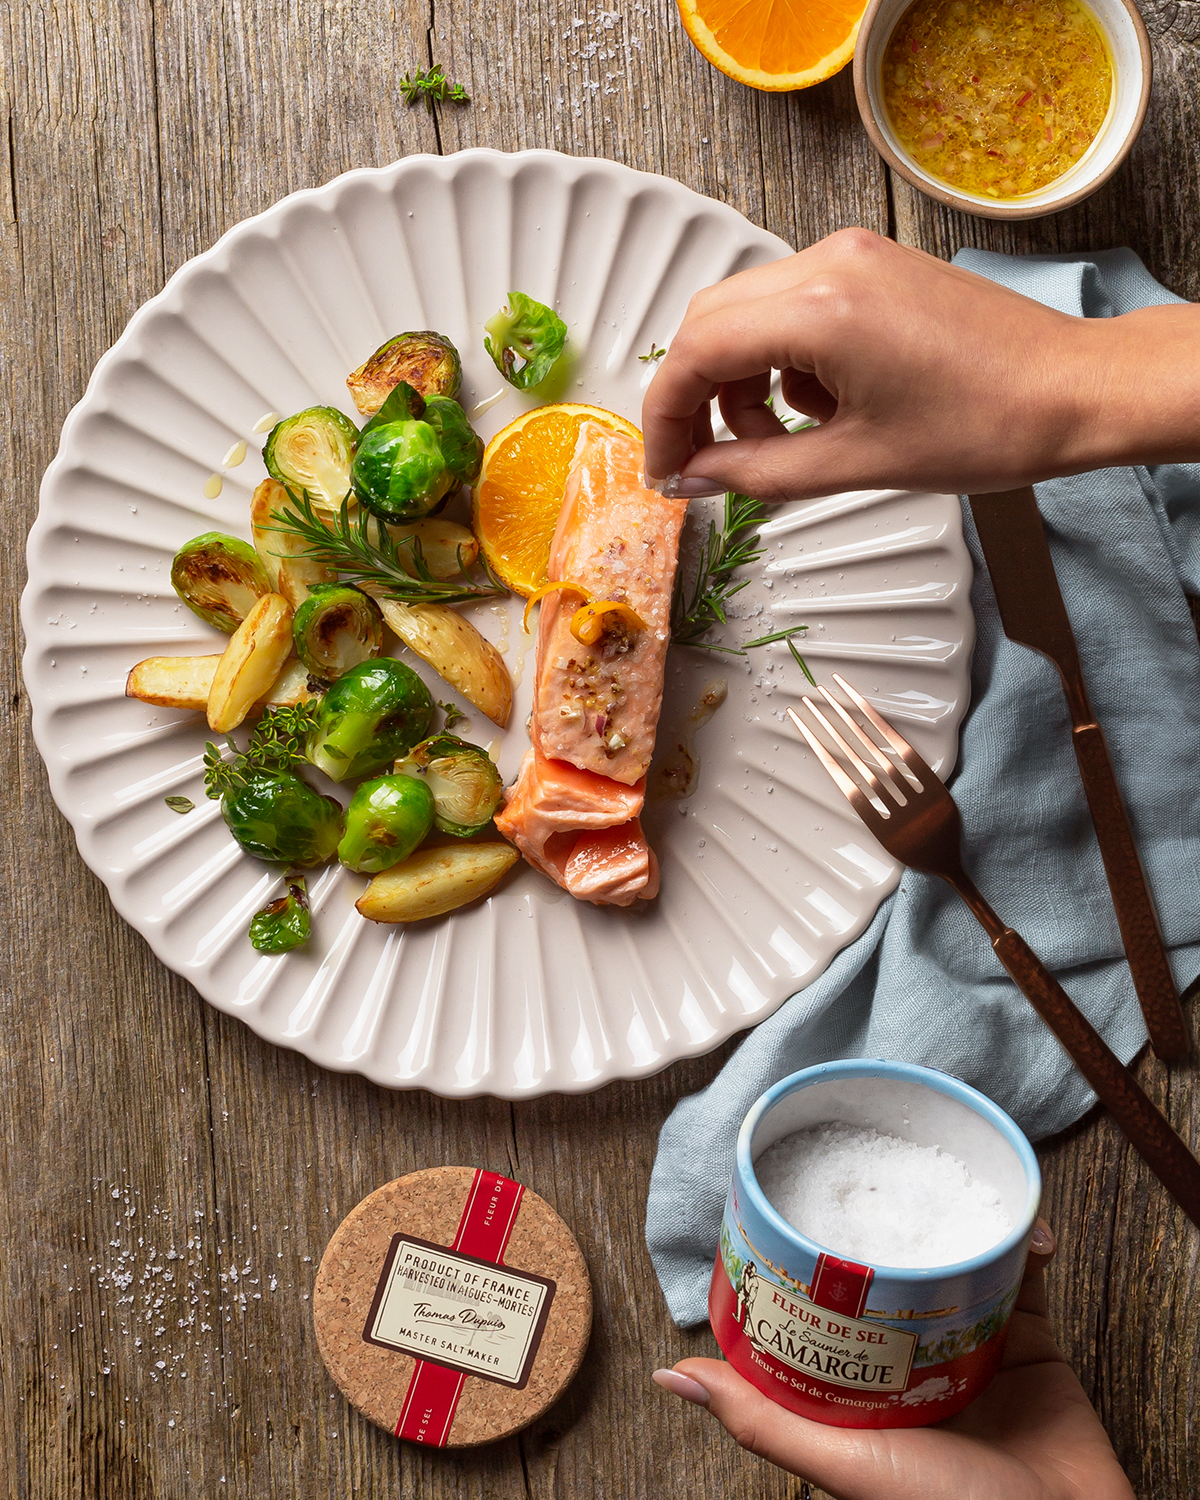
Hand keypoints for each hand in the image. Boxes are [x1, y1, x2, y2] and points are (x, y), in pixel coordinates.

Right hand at [640, 228, 1199, 501]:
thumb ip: (757, 473)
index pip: (695, 352)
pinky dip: (780, 360)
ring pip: (747, 313)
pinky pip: (791, 306)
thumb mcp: (854, 464)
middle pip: (710, 322)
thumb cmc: (986, 425)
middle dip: (693, 396)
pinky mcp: (871, 266)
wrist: (1071, 390)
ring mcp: (852, 257)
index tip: (663, 468)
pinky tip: (816, 407)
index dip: (664, 418)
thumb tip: (694, 478)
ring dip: (738, 380)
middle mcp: (829, 264)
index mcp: (820, 309)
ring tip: (775, 441)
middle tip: (699, 461)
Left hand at [652, 1220, 1134, 1499]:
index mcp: (861, 1386)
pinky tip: (1022, 1227)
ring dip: (954, 1224)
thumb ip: (762, 1423)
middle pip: (889, 1275)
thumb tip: (670, 1377)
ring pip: (954, 1264)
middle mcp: (910, 1361)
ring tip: (950, 1186)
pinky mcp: (1028, 1342)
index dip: (808, 1256)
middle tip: (880, 1174)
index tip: (794, 1199)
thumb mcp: (844, 1464)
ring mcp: (971, 1348)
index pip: (821, 1307)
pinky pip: (1022, 1279)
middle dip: (886, 1223)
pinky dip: (1023, 1245)